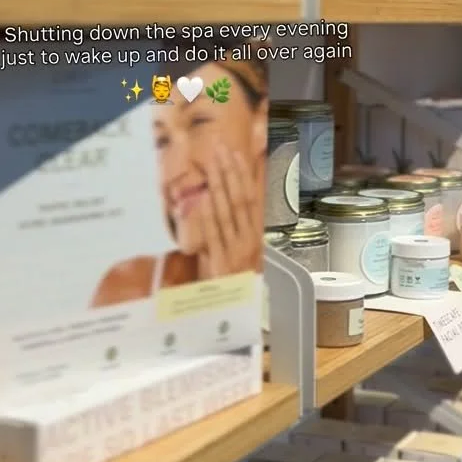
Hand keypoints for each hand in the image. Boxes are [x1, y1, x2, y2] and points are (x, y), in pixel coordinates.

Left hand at [199, 144, 261, 275]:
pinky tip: (204, 200)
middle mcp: (250, 241)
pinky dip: (209, 216)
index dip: (244, 175)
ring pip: (228, 213)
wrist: (236, 312)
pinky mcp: (223, 263)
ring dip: (219, 186)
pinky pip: (215, 235)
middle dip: (230, 172)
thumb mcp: (235, 253)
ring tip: (212, 165)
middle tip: (221, 149)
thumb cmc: (234, 283)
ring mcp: (237, 251)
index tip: (235, 154)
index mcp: (256, 236)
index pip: (251, 198)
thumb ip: (227, 230)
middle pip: (240, 199)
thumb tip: (216, 202)